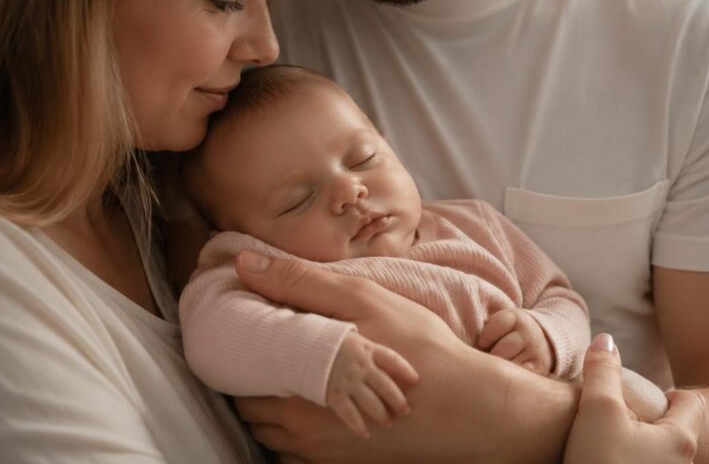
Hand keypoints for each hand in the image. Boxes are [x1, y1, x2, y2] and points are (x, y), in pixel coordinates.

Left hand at [230, 250, 580, 462]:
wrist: (473, 407)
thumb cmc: (421, 349)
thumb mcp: (363, 300)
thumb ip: (299, 283)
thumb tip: (244, 263)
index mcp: (297, 389)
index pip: (235, 372)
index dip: (236, 341)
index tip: (247, 317)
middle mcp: (300, 432)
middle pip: (248, 402)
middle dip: (251, 371)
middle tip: (270, 337)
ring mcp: (319, 454)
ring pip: (270, 428)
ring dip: (271, 398)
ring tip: (294, 363)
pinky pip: (293, 451)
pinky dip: (294, 426)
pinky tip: (318, 397)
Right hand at [325, 332, 418, 438]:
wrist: (305, 346)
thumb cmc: (333, 343)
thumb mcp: (355, 339)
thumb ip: (371, 351)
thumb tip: (390, 362)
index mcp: (367, 349)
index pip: (392, 359)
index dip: (405, 370)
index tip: (416, 380)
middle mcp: (360, 365)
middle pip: (385, 385)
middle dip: (397, 400)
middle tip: (405, 410)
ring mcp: (347, 380)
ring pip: (370, 401)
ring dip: (381, 414)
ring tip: (388, 422)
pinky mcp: (334, 393)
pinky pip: (349, 413)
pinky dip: (357, 425)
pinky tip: (365, 433)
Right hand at [564, 334, 706, 463]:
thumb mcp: (597, 409)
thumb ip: (603, 371)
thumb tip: (605, 340)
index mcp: (680, 440)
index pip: (693, 402)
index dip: (669, 392)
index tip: (643, 394)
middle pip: (677, 432)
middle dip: (653, 420)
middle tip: (623, 415)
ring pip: (659, 456)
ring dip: (640, 445)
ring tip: (609, 441)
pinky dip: (630, 462)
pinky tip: (605, 463)